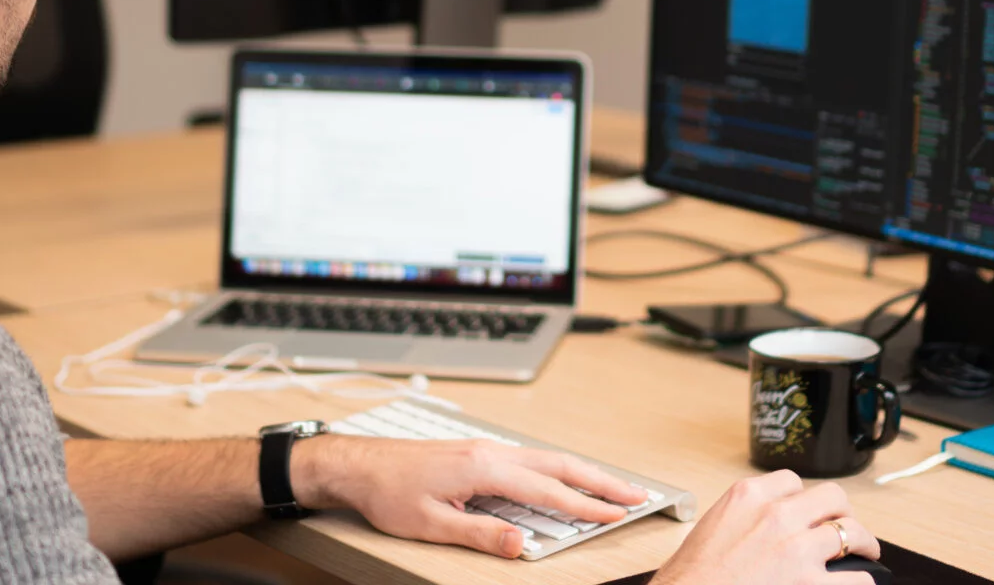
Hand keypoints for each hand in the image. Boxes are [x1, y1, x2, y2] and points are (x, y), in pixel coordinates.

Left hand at [291, 435, 648, 557]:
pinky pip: (529, 458)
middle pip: (559, 464)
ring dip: (582, 471)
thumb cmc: (388, 493)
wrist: (358, 465)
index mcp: (484, 468)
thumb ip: (481, 534)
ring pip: (546, 457)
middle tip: (635, 494)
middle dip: (601, 480)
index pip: (548, 489)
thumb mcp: (432, 525)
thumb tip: (522, 545)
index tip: (617, 514)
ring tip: (611, 486)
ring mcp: (485, 449)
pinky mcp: (478, 452)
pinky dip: (558, 467)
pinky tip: (564, 477)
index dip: (586, 505)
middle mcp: (490, 452)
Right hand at [651, 472, 879, 584]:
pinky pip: (857, 578)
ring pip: (851, 531)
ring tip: (865, 552)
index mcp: (748, 496)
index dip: (803, 498)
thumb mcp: (714, 526)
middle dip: (842, 511)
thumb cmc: (692, 576)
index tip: (806, 511)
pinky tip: (856, 582)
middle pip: (831, 496)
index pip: (791, 481)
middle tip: (845, 524)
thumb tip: (766, 526)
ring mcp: (797, 548)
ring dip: (862, 542)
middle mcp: (776, 515)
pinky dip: (861, 580)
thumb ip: (745, 516)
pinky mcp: (811, 584)